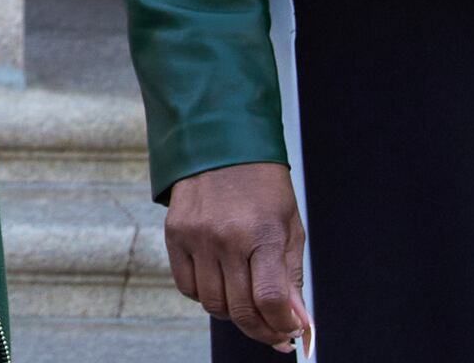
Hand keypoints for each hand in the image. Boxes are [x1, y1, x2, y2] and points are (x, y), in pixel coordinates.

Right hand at [164, 161, 313, 349]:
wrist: (221, 141)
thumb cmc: (262, 184)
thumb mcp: (289, 225)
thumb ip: (291, 276)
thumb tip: (298, 320)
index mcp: (262, 232)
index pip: (269, 299)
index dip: (281, 325)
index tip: (289, 331)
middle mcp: (226, 237)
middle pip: (241, 310)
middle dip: (262, 330)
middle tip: (273, 330)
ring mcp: (197, 237)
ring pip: (212, 304)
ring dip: (233, 313)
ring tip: (246, 301)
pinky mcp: (175, 234)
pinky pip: (187, 287)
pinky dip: (205, 296)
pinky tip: (220, 283)